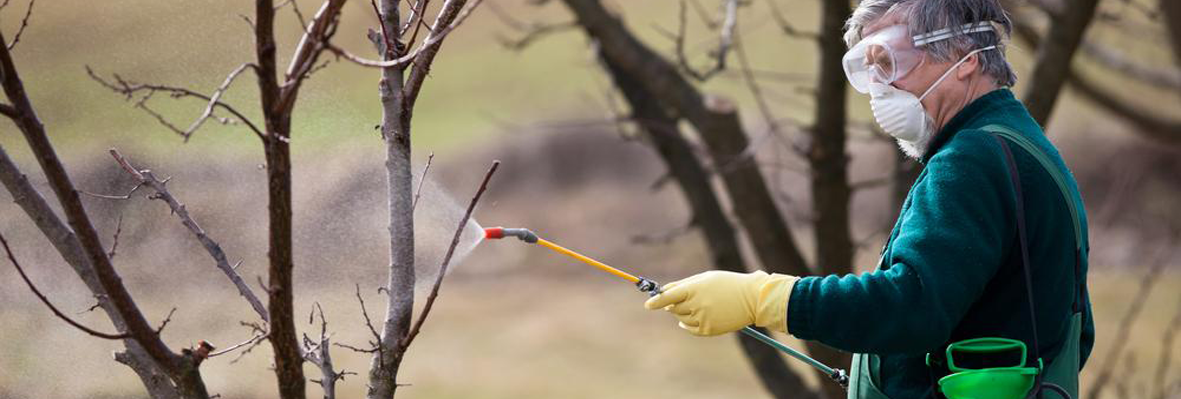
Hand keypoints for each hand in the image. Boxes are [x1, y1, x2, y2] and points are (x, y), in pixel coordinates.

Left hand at [644, 270, 797, 335]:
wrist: (752, 298)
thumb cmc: (727, 284)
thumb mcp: (705, 278)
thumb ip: (683, 284)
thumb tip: (663, 293)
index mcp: (695, 289)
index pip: (669, 296)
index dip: (656, 301)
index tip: (647, 305)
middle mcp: (697, 304)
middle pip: (673, 308)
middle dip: (673, 304)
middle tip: (686, 299)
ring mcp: (703, 318)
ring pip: (681, 318)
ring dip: (683, 313)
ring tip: (700, 305)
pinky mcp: (709, 330)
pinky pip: (690, 329)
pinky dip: (688, 325)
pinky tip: (695, 317)